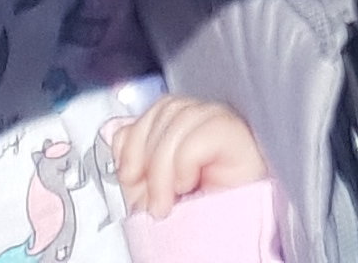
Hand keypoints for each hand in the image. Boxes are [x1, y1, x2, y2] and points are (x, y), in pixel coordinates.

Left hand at [110, 101, 267, 215]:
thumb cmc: (190, 225)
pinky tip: (188, 184)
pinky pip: (203, 132)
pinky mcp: (239, 138)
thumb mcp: (149, 191)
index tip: (128, 175)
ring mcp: (224, 126)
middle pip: (167, 109)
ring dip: (162, 168)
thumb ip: (134, 158)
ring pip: (182, 117)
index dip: (135, 138)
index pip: (157, 109)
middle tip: (150, 199)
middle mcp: (206, 122)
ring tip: (167, 201)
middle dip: (145, 157)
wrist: (215, 248)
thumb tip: (119, 136)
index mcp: (185, 131)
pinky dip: (185, 163)